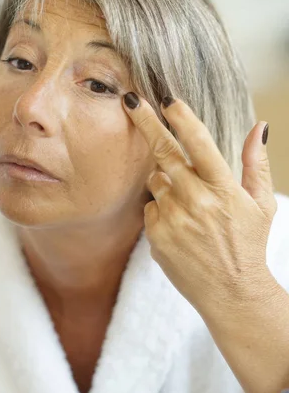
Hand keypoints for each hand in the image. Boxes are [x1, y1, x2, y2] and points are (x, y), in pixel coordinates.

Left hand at [123, 93, 276, 317]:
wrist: (232, 293)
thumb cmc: (249, 245)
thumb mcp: (262, 204)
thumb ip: (256, 163)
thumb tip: (259, 126)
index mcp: (223, 188)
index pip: (199, 143)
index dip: (181, 118)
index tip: (167, 99)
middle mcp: (195, 200)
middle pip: (163, 152)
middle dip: (146, 122)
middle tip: (130, 101)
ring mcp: (173, 218)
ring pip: (156, 181)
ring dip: (165, 180)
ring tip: (189, 203)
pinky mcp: (156, 235)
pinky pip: (150, 207)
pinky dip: (161, 208)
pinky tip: (181, 225)